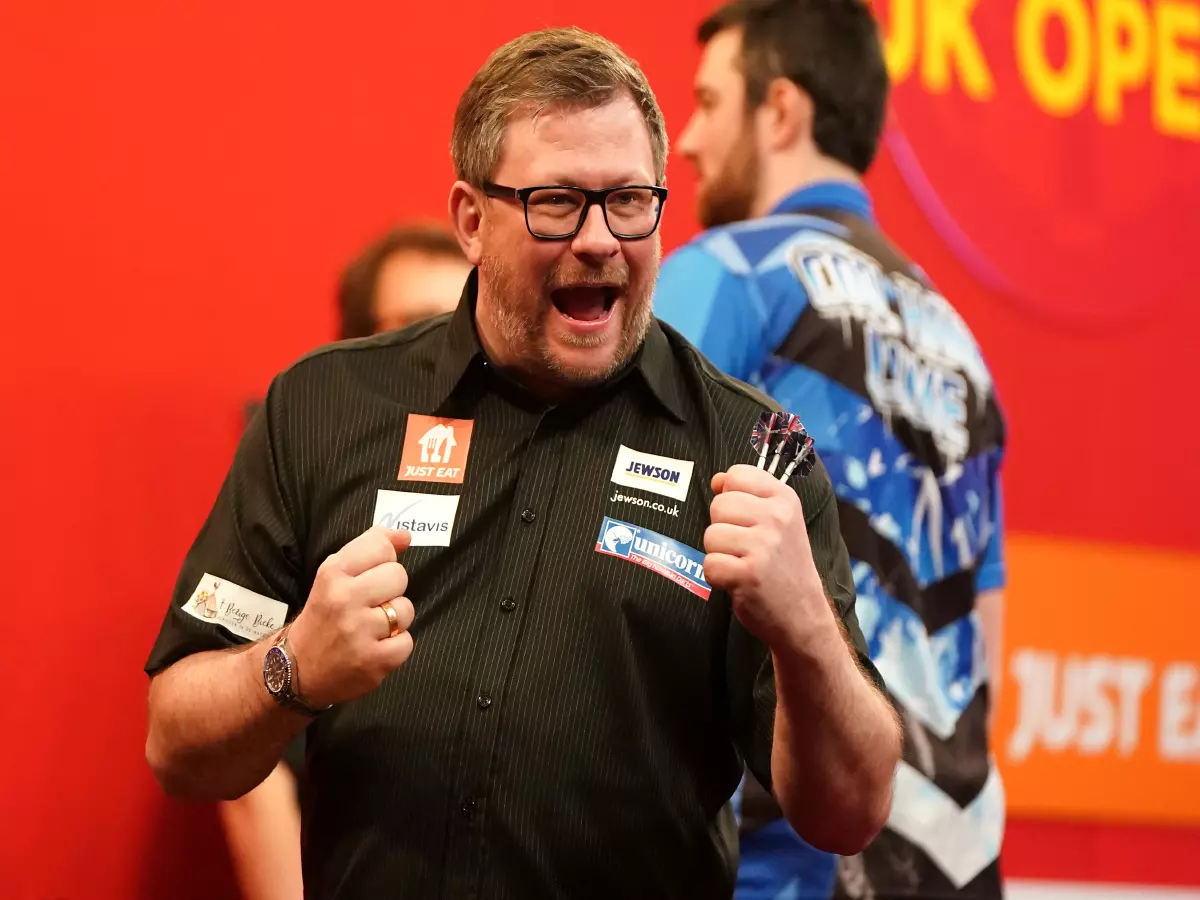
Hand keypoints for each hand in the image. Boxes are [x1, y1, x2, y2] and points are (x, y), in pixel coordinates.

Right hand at [285, 526, 415, 707]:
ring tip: (372, 628)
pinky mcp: (373, 661)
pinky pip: (406, 642)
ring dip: (394, 620)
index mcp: (332, 574)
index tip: (370, 575)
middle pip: (399, 576)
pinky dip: (395, 646)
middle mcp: (344, 599)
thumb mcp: (333, 575)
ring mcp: (359, 631)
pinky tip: (375, 647)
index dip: (382, 561)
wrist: (294, 670)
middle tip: (370, 605)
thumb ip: (369, 549)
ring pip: (406, 610)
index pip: (381, 547)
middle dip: (390, 590)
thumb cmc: (321, 617)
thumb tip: (405, 535)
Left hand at [704, 464, 829, 648]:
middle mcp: (776, 518)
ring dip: (719, 554)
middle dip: (723, 528)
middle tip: (745, 548)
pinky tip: (738, 581)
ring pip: (710, 535)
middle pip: (718, 505)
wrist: (803, 614)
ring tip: (743, 564)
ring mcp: (763, 546)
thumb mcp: (779, 521)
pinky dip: (717, 577)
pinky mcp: (748, 574)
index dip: (730, 496)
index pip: (736, 474)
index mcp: (784, 499)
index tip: (745, 518)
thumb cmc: (784, 565)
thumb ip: (748, 496)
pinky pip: (709, 565)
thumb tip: (716, 480)